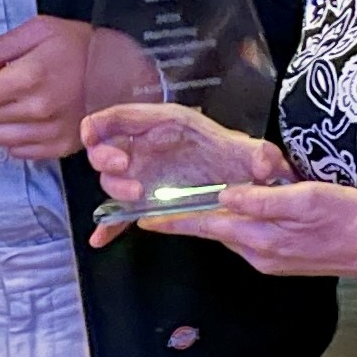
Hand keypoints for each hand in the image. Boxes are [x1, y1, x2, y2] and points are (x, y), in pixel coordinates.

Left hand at [0, 16, 97, 162]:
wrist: (124, 70)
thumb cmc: (80, 46)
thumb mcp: (38, 30)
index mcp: (28, 76)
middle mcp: (37, 110)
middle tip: (1, 87)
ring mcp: (50, 132)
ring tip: (16, 104)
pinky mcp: (61, 147)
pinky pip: (20, 153)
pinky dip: (17, 138)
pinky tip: (29, 120)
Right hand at [82, 105, 293, 245]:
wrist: (242, 181)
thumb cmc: (238, 158)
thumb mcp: (251, 153)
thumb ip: (258, 154)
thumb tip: (265, 163)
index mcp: (164, 126)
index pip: (122, 117)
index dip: (101, 123)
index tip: (92, 136)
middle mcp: (145, 148)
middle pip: (107, 149)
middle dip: (106, 158)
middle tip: (126, 169)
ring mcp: (142, 175)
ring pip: (112, 180)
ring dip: (116, 189)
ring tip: (138, 197)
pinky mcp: (145, 200)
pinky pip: (120, 212)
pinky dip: (109, 226)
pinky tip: (100, 239)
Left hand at [138, 178, 356, 285]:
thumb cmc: (348, 218)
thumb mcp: (309, 199)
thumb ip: (265, 199)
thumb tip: (227, 195)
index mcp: (261, 236)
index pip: (207, 226)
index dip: (175, 220)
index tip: (144, 219)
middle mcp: (258, 253)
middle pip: (214, 231)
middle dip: (187, 218)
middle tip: (156, 207)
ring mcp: (268, 259)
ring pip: (230, 234)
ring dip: (211, 220)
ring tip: (187, 203)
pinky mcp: (279, 259)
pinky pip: (247, 239)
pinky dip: (234, 224)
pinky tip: (235, 210)